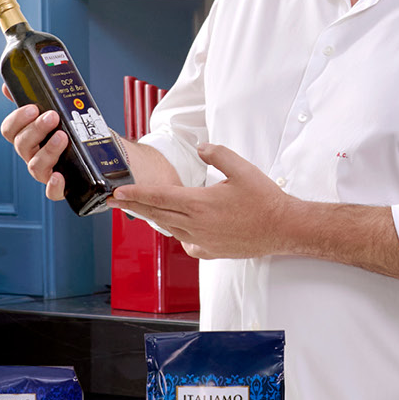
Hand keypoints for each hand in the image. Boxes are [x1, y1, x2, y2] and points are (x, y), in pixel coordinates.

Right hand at [0, 83, 68, 202]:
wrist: (98, 150)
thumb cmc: (71, 129)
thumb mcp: (55, 110)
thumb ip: (33, 97)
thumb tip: (7, 86)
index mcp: (27, 137)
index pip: (9, 130)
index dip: (17, 119)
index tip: (33, 107)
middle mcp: (32, 155)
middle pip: (22, 145)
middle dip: (36, 129)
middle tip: (52, 116)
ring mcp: (46, 172)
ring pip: (36, 166)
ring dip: (48, 150)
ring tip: (63, 136)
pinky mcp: (62, 187)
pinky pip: (52, 193)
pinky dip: (54, 186)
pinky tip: (60, 176)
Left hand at [111, 144, 295, 259]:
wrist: (283, 228)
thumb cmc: (265, 200)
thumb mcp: (242, 169)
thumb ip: (217, 154)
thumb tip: (200, 147)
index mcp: (199, 204)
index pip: (159, 196)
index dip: (136, 193)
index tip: (118, 192)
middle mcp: (196, 225)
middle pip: (156, 214)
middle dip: (133, 206)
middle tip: (114, 201)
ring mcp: (202, 241)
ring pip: (169, 228)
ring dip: (154, 218)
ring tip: (141, 209)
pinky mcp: (210, 252)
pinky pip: (185, 242)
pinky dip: (177, 233)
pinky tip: (178, 227)